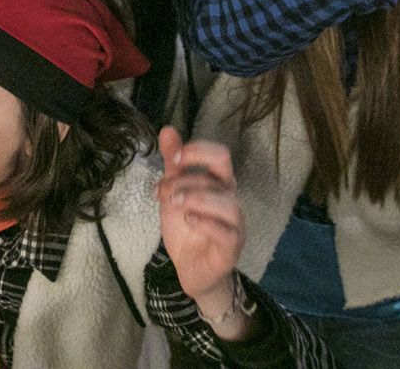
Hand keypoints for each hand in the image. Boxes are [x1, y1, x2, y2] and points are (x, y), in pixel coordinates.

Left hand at [157, 129, 251, 337]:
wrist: (191, 269)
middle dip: (190, 177)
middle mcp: (230, 200)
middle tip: (165, 191)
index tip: (175, 159)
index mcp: (219, 184)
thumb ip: (174, 165)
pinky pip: (226, 231)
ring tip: (174, 203)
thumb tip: (168, 130)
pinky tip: (188, 219)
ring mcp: (235, 224)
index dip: (198, 151)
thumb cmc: (187, 229)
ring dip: (196, 197)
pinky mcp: (231, 248)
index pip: (220, 155)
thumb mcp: (173, 193)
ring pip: (227, 202)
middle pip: (223, 174)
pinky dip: (205, 222)